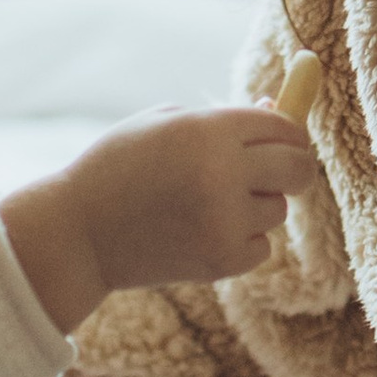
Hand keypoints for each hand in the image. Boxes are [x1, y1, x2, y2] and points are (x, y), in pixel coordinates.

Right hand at [0, 103, 315, 331]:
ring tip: (210, 203)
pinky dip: (241, 240)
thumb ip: (221, 120)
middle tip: (278, 171)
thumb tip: (278, 115)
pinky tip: (202, 231)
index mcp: (207, 131)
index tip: (286, 138)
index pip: (283, 126)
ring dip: (257, 205)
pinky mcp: (222, 261)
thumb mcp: (163, 124)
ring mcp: (224, 221)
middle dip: (294, 166)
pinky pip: (261, 246)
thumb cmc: (119, 168)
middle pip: (299, 168)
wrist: (78, 234)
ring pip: (277, 209)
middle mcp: (222, 174)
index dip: (289, 130)